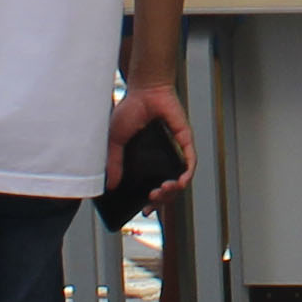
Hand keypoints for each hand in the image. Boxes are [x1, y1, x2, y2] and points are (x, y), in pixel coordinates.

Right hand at [107, 80, 191, 200]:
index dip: (151, 202)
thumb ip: (114, 163)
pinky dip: (187, 174)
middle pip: (168, 188)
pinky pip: (190, 162)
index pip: (153, 188)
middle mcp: (163, 159)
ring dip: (174, 190)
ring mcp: (175, 151)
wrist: (144, 91)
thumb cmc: (130, 111)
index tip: (144, 210)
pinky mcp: (185, 141)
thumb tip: (111, 186)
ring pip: (181, 179)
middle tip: (151, 200)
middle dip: (162, 199)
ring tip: (161, 191)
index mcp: (147, 161)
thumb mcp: (115, 141)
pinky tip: (180, 181)